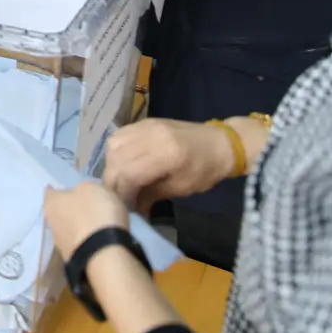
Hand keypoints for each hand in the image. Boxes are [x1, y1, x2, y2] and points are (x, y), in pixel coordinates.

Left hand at [44, 182, 130, 261]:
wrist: (105, 255)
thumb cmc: (96, 213)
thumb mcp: (93, 189)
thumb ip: (83, 189)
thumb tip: (81, 194)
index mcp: (51, 203)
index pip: (50, 192)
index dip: (60, 189)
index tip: (67, 188)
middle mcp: (50, 224)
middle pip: (59, 212)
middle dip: (71, 209)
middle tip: (86, 205)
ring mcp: (61, 245)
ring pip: (69, 229)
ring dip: (79, 226)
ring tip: (97, 223)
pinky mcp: (75, 259)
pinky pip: (81, 243)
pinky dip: (88, 240)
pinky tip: (100, 238)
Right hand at [102, 119, 234, 215]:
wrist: (219, 143)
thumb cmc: (205, 170)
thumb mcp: (181, 188)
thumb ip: (151, 195)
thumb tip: (131, 210)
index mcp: (166, 154)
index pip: (129, 173)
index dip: (122, 193)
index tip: (125, 207)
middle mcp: (151, 135)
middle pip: (116, 159)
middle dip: (113, 181)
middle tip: (119, 196)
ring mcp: (145, 125)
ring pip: (113, 145)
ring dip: (112, 165)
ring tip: (121, 180)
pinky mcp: (143, 122)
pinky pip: (118, 136)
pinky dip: (115, 152)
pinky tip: (123, 163)